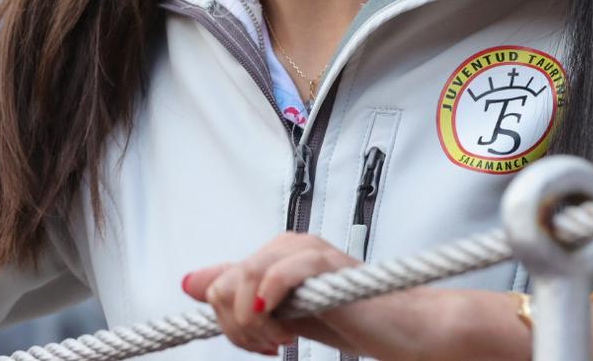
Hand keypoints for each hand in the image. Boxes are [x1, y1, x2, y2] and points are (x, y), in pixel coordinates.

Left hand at [182, 233, 526, 360]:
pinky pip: (281, 274)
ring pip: (246, 276)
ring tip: (279, 341)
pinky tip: (282, 327)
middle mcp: (289, 245)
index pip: (219, 282)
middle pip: (226, 281)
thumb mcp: (284, 314)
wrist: (403, 329)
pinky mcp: (328, 267)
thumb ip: (239, 296)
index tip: (257, 343)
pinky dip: (270, 303)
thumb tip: (190, 282)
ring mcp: (309, 252)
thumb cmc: (350, 319)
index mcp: (276, 255)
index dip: (226, 321)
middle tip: (269, 346)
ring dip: (251, 321)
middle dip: (235, 325)